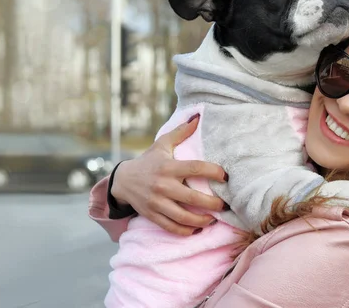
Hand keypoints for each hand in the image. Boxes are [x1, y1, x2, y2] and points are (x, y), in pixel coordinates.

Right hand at [111, 115, 227, 235]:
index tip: (226, 176)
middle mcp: (163, 186)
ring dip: (202, 220)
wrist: (122, 180)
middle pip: (193, 198)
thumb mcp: (162, 144)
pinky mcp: (152, 215)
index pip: (196, 168)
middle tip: (225, 205)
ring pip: (183, 217)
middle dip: (213, 204)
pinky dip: (186, 231)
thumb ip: (180, 132)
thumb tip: (197, 117)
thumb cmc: (149, 161)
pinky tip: (197, 228)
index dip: (214, 172)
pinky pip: (171, 227)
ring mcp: (157, 202)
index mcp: (169, 167)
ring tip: (214, 218)